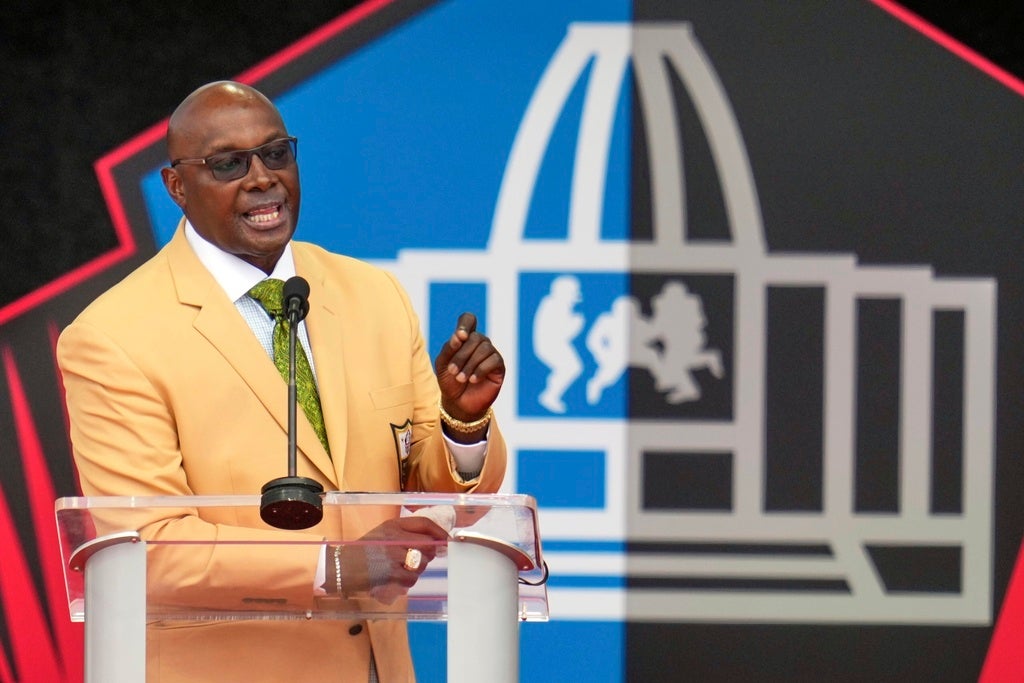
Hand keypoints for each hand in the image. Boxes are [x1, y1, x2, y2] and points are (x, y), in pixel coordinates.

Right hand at [336, 516, 449, 603]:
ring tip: (402, 569)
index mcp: (393, 525)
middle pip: (428, 545)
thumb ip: (407, 533)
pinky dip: (407, 581)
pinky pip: (412, 579)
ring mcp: (394, 557)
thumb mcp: (384, 533)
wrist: (342, 568)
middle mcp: (395, 538)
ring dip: (417, 569)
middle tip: (419, 559)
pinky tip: (396, 578)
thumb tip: (436, 541)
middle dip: (429, 554)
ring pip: (422, 564)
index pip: (424, 523)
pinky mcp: (391, 574)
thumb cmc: (364, 551)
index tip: (447, 540)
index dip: (439, 532)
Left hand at [433, 312, 504, 426]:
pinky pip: (493, 360)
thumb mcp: (443, 364)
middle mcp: (479, 343)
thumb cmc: (449, 381)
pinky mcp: (499, 366)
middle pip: (475, 337)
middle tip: (453, 371)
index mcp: (464, 338)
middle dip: (462, 355)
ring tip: (461, 378)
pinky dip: (480, 370)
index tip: (459, 336)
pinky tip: (473, 380)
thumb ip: (449, 348)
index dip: (465, 324)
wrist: (458, 402)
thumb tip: (460, 336)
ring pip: (484, 348)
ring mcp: (491, 353)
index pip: (469, 319)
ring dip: (470, 364)